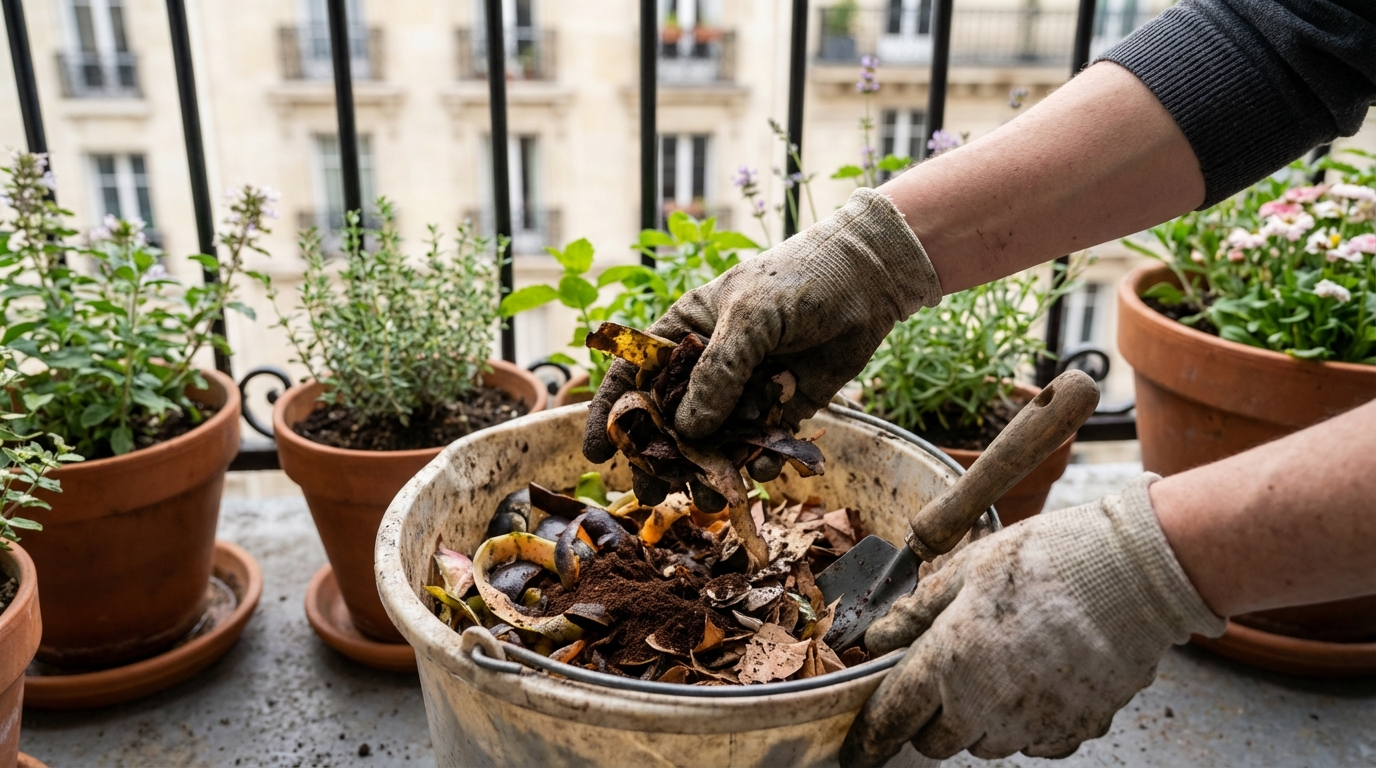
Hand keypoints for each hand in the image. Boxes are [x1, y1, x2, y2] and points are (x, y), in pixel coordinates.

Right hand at [583, 189, 941, 481]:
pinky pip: (760, 446)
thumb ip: (719, 372)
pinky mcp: (780, 410)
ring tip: (712, 499)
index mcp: (682, 334)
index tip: (598, 452)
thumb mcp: (750, 317)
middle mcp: (706, 368)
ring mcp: (743, 391)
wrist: (867, 282)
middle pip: (670, 421)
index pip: (633, 375)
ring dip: (711, 472)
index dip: (613, 413)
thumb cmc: (799, 280)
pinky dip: (759, 464)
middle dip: (662, 458)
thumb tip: (689, 429)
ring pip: (714, 442)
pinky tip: (763, 472)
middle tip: (655, 493)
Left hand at [841, 474, 1225, 766]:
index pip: (891, 720)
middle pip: (936, 742)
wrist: (1134, 574)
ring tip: (998, 665)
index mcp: (948, 664)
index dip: (868, 740)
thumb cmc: (1045, 560)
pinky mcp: (1076, 729)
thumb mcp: (967, 569)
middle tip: (942, 676)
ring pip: (985, 744)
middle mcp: (985, 708)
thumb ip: (916, 611)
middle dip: (928, 719)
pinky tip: (1037, 678)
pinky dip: (1027, 722)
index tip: (856, 752)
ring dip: (977, 720)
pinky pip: (1035, 743)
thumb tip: (876, 637)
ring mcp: (1033, 726)